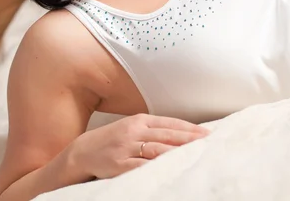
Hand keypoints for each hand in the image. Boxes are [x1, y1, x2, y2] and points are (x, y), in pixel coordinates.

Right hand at [71, 113, 208, 179]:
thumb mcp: (132, 128)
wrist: (82, 151)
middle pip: (167, 135)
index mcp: (140, 120)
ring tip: (194, 155)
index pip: (171, 123)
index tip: (207, 133)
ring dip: (177, 152)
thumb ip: (154, 130)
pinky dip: (156, 167)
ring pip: (157, 149)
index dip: (190, 128)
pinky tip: (169, 168)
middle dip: (189, 139)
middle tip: (207, 142)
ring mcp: (126, 148)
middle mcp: (134, 131)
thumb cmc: (112, 139)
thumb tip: (181, 134)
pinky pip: (141, 166)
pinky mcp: (119, 164)